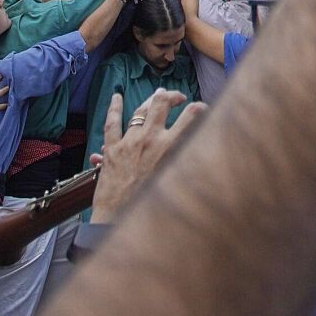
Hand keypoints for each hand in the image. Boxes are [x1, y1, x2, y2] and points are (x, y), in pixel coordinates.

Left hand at [89, 90, 206, 224]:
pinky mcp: (112, 149)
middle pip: (162, 105)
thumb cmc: (150, 207)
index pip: (191, 117)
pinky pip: (112, 123)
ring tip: (158, 95)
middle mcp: (150, 140)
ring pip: (140, 110)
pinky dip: (114, 108)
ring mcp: (129, 142)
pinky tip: (116, 96)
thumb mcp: (175, 181)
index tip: (202, 108)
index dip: (200, 108)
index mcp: (169, 148)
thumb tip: (201, 153)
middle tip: (177, 97)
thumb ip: (187, 161)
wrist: (120, 219)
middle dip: (172, 97)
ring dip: (150, 99)